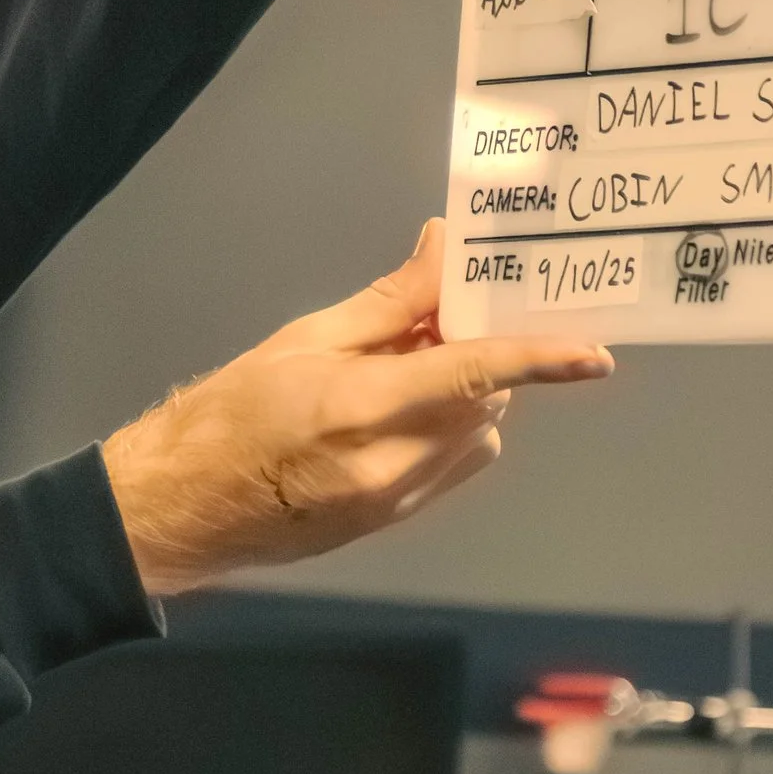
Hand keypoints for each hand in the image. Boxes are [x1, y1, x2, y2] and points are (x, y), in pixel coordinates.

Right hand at [100, 224, 612, 597]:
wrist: (181, 510)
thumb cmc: (225, 418)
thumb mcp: (302, 343)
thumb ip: (388, 303)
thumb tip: (445, 253)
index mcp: (363, 409)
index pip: (475, 375)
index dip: (539, 360)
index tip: (592, 355)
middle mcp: (392, 464)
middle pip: (487, 399)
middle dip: (482, 353)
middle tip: (437, 319)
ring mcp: (396, 500)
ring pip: (479, 434)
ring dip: (468, 393)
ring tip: (403, 370)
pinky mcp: (393, 520)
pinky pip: (453, 465)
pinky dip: (449, 428)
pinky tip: (399, 412)